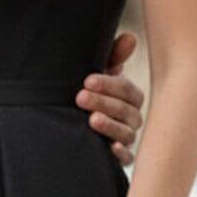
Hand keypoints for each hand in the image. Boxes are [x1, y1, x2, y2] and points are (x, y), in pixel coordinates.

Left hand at [75, 28, 144, 166]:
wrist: (65, 128)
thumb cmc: (86, 95)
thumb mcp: (96, 76)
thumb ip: (112, 57)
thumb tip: (131, 38)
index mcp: (129, 97)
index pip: (127, 90)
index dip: (109, 84)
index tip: (87, 80)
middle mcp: (131, 117)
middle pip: (126, 110)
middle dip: (104, 102)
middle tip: (80, 97)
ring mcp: (127, 138)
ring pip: (127, 132)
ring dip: (110, 125)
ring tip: (92, 120)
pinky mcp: (119, 158)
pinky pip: (128, 158)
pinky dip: (121, 153)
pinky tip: (111, 148)